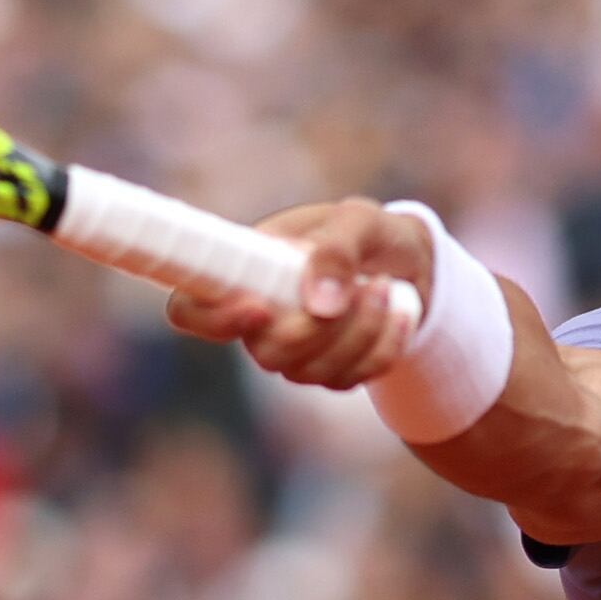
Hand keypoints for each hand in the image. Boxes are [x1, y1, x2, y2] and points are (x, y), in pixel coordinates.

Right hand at [163, 199, 426, 389]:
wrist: (410, 263)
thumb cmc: (369, 233)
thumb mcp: (359, 220)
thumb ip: (336, 249)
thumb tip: (319, 304)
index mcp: (245, 272)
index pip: (191, 310)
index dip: (211, 319)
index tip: (258, 307)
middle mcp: (259, 320)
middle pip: (264, 352)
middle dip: (320, 328)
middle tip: (368, 285)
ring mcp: (292, 353)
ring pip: (310, 372)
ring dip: (361, 332)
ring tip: (387, 287)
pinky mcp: (330, 374)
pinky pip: (350, 379)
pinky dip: (384, 346)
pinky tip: (400, 312)